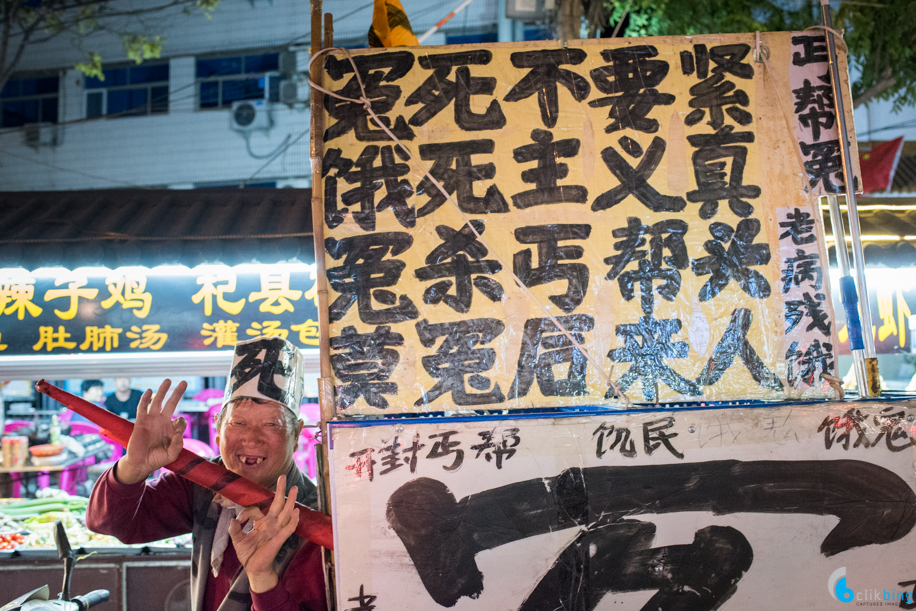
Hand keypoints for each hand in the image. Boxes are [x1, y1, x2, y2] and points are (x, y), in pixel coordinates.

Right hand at [115, 379, 186, 484]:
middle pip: (171, 403)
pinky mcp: (140, 422)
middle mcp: (162, 422)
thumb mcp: (172, 453)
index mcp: (171, 429)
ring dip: (162, 391)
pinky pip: (143, 407)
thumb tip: (178, 427)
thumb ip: (178, 442)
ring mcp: (151, 420)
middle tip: (184, 382)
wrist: (141, 463)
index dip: (181, 423)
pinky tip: (149, 391)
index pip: (180, 420)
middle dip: (177, 393)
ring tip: (168, 381)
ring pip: (157, 402)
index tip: (177, 431)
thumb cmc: (157, 459)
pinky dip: (145, 399)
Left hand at [228, 475, 299, 593]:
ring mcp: (276, 530)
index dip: (246, 512)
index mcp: (261, 522)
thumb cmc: (248, 554)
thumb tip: (233, 519)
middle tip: (283, 477)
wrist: (253, 568)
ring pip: (286, 513)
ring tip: (294, 489)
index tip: (239, 519)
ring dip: (290, 501)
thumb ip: (235, 530)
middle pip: (278, 504)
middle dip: (281, 491)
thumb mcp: (238, 540)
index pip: (256, 509)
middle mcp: (271, 524)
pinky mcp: (279, 539)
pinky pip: (288, 529)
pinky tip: (296, 512)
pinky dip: (293, 521)